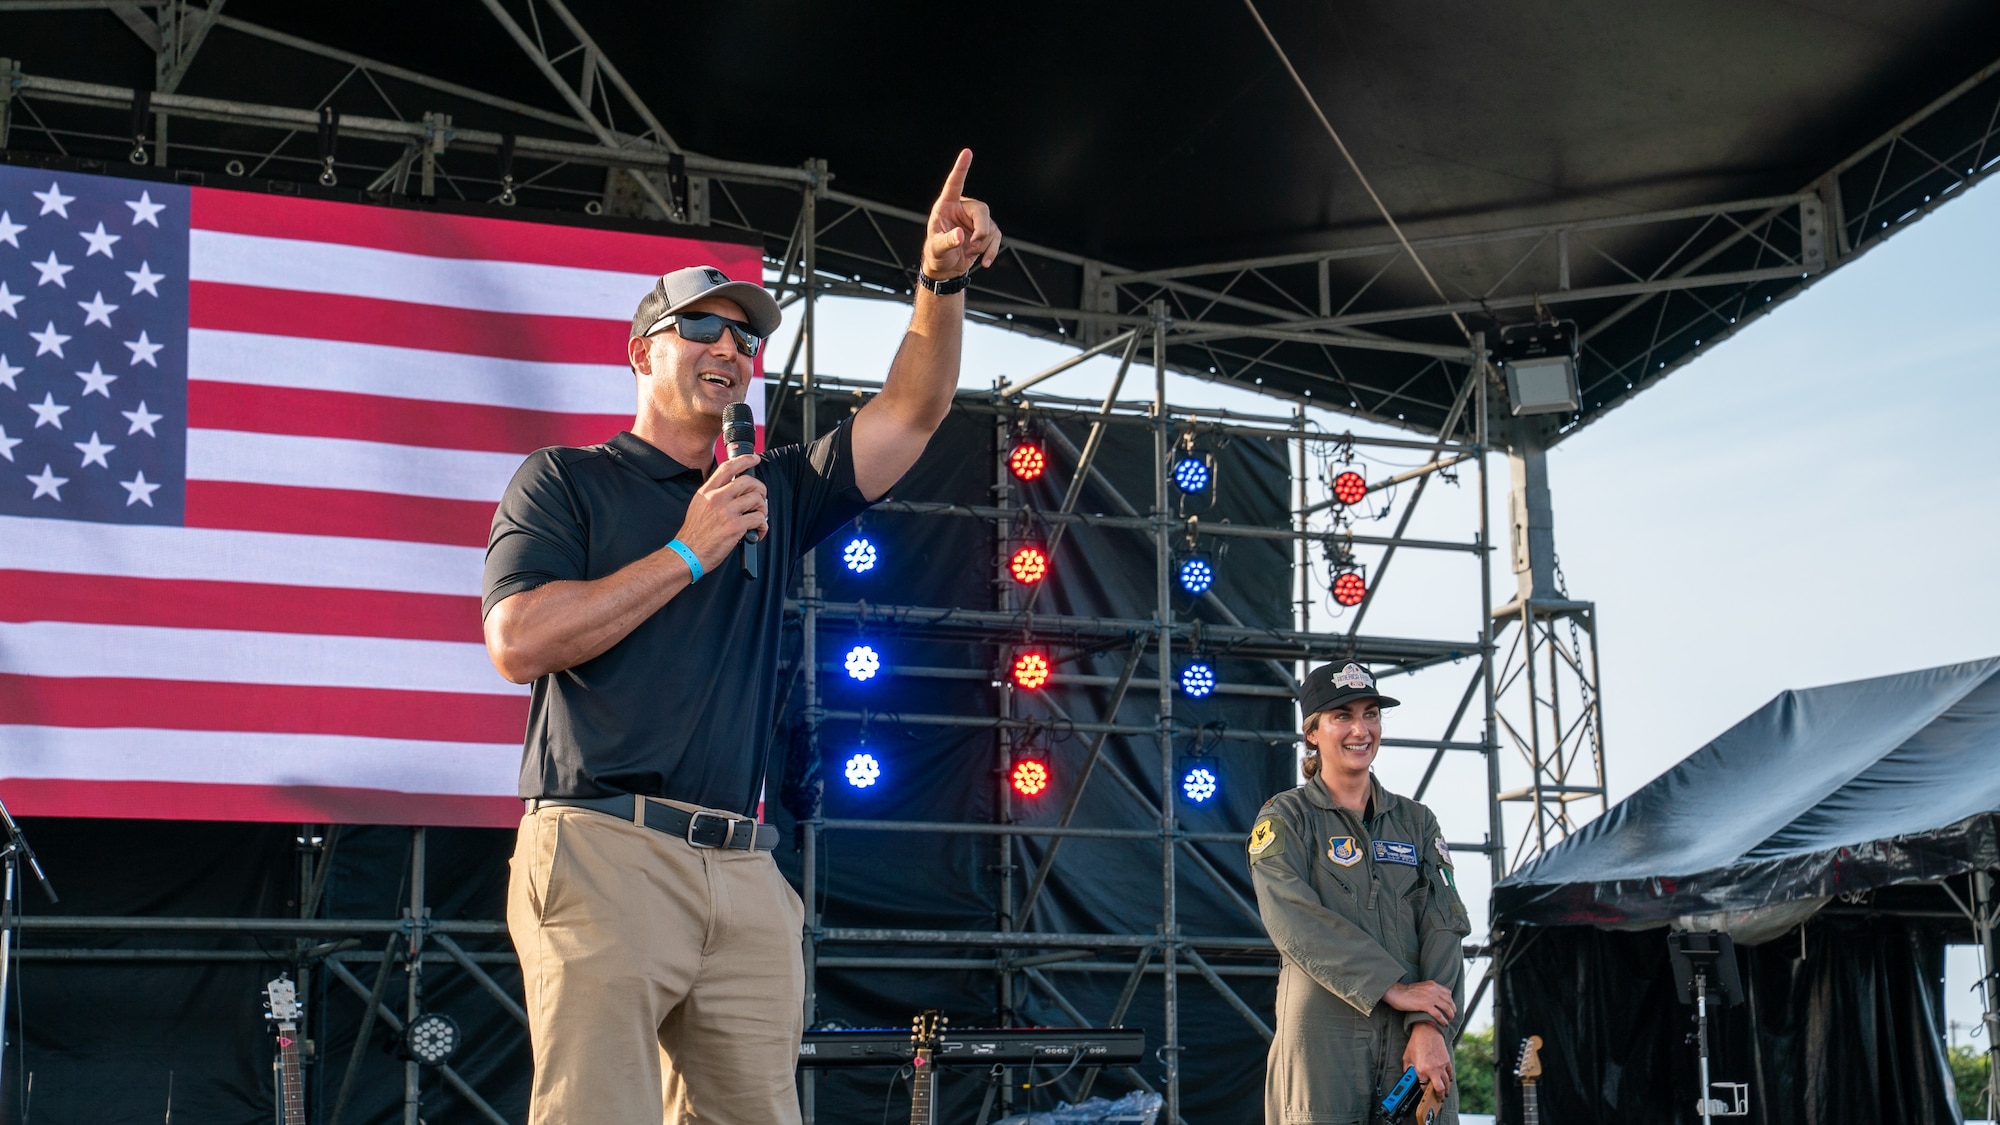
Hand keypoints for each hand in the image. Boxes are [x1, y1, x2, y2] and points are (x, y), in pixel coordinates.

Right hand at [673, 453, 766, 569]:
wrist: (688, 553)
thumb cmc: (694, 533)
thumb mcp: (698, 506)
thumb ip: (713, 494)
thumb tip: (733, 489)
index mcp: (707, 491)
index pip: (728, 467)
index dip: (745, 460)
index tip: (754, 459)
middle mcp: (716, 498)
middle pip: (748, 481)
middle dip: (760, 490)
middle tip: (761, 499)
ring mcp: (726, 511)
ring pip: (757, 499)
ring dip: (763, 509)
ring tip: (758, 517)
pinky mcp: (735, 526)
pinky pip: (759, 518)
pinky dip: (763, 526)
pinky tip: (758, 531)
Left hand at [922, 149, 1001, 280]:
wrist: (945, 268)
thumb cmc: (936, 254)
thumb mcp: (937, 249)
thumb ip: (947, 241)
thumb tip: (961, 235)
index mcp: (946, 206)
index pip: (954, 184)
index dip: (961, 168)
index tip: (967, 152)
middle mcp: (962, 209)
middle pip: (982, 210)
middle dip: (982, 229)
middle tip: (974, 244)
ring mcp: (976, 220)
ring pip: (991, 226)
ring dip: (983, 244)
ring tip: (970, 253)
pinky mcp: (985, 232)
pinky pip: (996, 237)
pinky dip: (992, 251)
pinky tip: (985, 262)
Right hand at [1382, 980, 1455, 1025]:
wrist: (1396, 992)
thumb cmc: (1405, 992)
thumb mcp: (1421, 987)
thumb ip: (1429, 991)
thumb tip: (1434, 999)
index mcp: (1432, 984)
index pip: (1448, 992)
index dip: (1451, 1001)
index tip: (1450, 1007)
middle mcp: (1433, 989)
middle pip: (1449, 1000)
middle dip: (1452, 1009)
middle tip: (1452, 1016)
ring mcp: (1430, 997)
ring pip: (1446, 1008)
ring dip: (1450, 1015)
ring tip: (1449, 1020)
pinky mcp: (1425, 1005)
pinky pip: (1438, 1014)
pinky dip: (1442, 1020)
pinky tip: (1443, 1023)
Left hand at [1403, 1022, 1453, 1094]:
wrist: (1427, 1031)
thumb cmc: (1415, 1043)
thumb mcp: (1407, 1057)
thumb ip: (1408, 1070)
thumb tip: (1408, 1078)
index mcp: (1421, 1070)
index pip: (1424, 1088)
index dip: (1424, 1093)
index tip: (1424, 1096)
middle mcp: (1432, 1070)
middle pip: (1439, 1090)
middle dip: (1439, 1097)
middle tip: (1438, 1099)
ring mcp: (1441, 1066)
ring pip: (1446, 1084)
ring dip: (1445, 1090)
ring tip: (1443, 1093)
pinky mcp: (1447, 1061)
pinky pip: (1450, 1074)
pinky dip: (1449, 1080)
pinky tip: (1446, 1081)